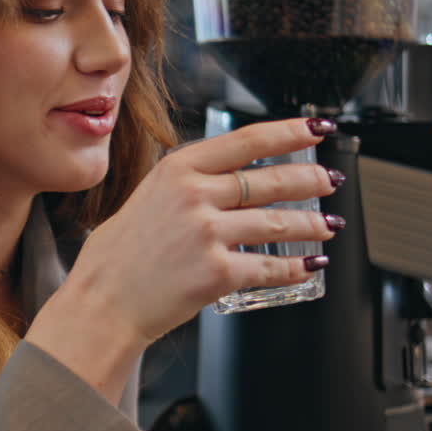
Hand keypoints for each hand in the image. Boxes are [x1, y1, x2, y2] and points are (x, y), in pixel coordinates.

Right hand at [26, 117, 340, 401]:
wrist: (102, 303)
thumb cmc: (116, 257)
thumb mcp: (145, 199)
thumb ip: (184, 185)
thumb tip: (226, 181)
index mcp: (176, 170)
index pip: (247, 140)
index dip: (290, 132)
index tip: (316, 128)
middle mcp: (194, 195)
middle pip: (271, 179)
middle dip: (311, 179)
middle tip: (329, 180)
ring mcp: (208, 233)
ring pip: (279, 223)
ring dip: (312, 224)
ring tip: (327, 225)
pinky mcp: (218, 273)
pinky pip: (270, 267)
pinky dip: (295, 268)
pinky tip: (308, 266)